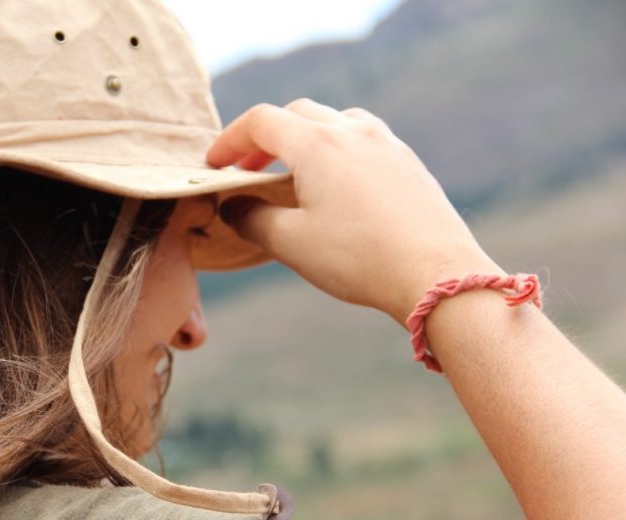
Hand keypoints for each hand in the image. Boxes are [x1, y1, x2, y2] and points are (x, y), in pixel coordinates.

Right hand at [209, 99, 502, 324]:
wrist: (436, 274)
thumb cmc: (359, 258)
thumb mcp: (291, 243)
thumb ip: (251, 219)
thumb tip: (233, 206)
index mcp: (316, 144)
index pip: (260, 122)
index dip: (229, 140)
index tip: (213, 164)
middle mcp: (352, 131)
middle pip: (296, 114)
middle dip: (264, 138)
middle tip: (247, 170)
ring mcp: (386, 143)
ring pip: (334, 122)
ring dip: (303, 139)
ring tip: (292, 174)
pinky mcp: (408, 163)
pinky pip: (363, 141)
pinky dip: (335, 151)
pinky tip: (335, 187)